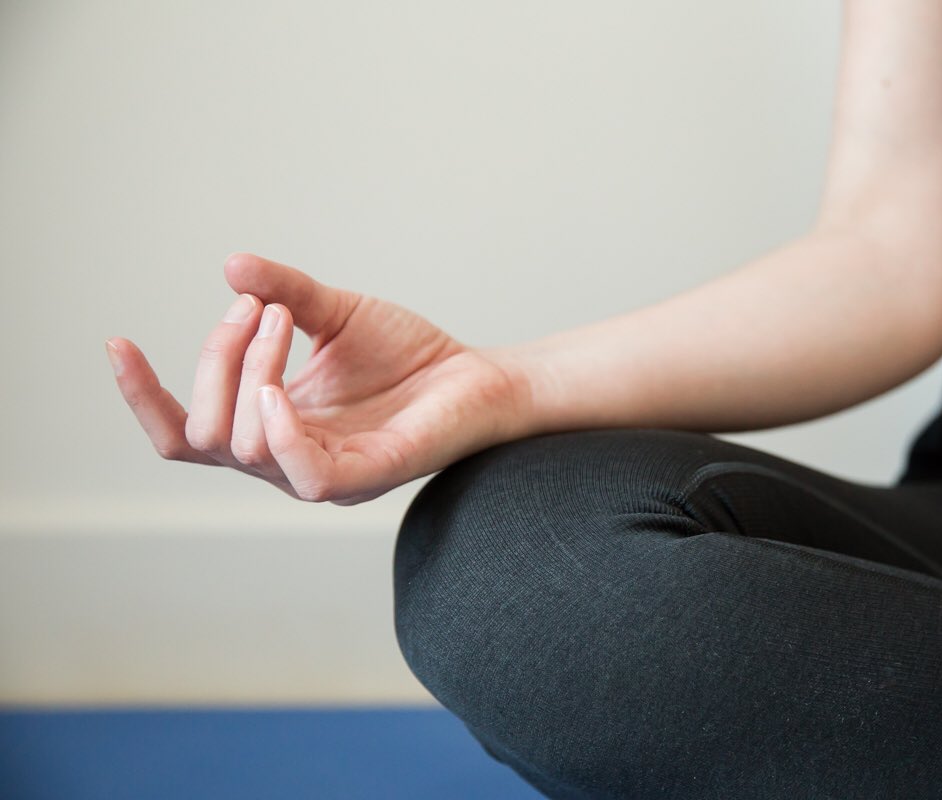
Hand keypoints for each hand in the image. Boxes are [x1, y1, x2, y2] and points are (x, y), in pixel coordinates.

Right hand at [107, 253, 530, 503]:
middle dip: (215, 358)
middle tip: (257, 307)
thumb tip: (230, 266)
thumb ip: (284, 294)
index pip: (185, 434)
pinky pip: (303, 475)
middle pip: (206, 431)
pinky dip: (279, 429)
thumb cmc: (408, 354)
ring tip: (284, 318)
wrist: (478, 375)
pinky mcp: (365, 478)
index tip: (115, 341)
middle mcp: (287, 459)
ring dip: (250, 369)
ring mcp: (323, 474)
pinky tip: (276, 387)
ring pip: (245, 444)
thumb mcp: (334, 313)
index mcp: (270, 427)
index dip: (143, 397)